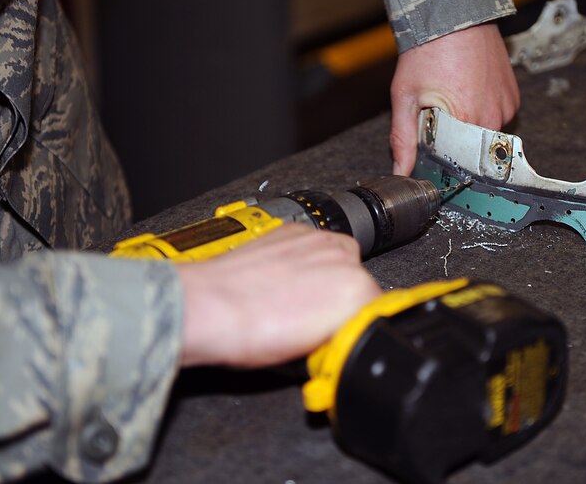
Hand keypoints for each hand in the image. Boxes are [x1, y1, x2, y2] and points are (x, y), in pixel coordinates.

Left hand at [177, 224, 381, 367]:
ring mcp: (318, 240)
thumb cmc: (249, 332)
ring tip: (295, 300)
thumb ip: (340, 338)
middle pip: (359, 283)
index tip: (339, 336)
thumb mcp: (310, 355)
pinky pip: (314, 246)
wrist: (208, 306)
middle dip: (341, 302)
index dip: (355, 327)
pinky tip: (283, 279)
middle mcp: (343, 259)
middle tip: (313, 324)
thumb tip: (343, 338)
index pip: (377, 310)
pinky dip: (305, 260)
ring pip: (339, 260)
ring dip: (326, 276)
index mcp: (356, 294)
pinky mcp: (295, 229)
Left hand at [389, 23, 519, 174]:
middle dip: (453, 140)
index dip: (439, 157)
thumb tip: (400, 171)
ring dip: (469, 125)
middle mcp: (493, 118)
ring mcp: (507, 107)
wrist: (455, 15)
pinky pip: (498, 116)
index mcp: (468, 123)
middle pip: (471, 150)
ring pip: (485, 133)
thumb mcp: (405, 97)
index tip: (428, 145)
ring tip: (454, 98)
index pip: (456, 162)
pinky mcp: (513, 96)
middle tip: (437, 114)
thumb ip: (402, 139)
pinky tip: (469, 92)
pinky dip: (483, 111)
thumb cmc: (429, 50)